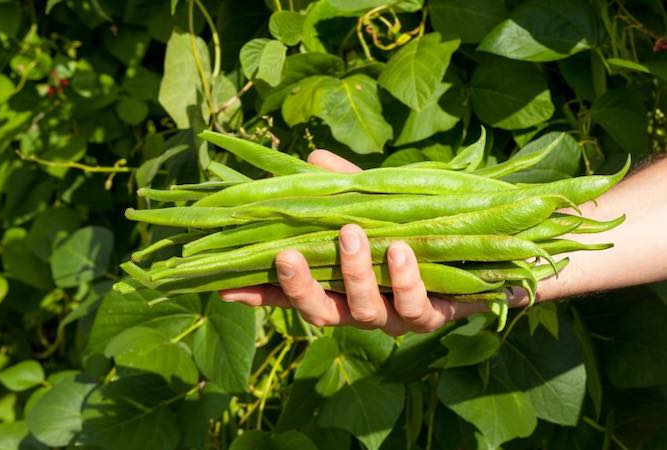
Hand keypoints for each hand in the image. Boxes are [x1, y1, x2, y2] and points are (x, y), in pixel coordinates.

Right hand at [219, 150, 487, 334]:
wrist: (494, 249)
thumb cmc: (423, 224)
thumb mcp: (380, 201)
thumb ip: (348, 186)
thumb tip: (313, 159)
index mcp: (342, 284)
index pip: (292, 295)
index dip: (259, 295)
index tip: (224, 288)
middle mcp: (362, 308)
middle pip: (320, 313)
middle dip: (299, 287)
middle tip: (286, 254)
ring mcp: (396, 318)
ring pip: (365, 312)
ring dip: (354, 272)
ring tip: (351, 232)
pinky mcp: (435, 318)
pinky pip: (416, 308)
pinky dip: (406, 278)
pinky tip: (401, 248)